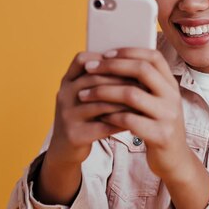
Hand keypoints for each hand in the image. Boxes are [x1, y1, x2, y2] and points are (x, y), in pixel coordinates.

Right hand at [47, 51, 134, 166]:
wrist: (65, 148)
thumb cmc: (84, 117)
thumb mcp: (85, 95)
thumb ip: (102, 80)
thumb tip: (135, 65)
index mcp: (67, 81)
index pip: (82, 59)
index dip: (105, 59)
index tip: (129, 63)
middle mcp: (64, 95)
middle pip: (95, 80)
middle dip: (123, 81)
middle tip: (145, 83)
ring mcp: (67, 115)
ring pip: (100, 104)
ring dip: (125, 103)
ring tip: (143, 102)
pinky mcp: (74, 134)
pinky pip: (103, 126)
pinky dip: (121, 122)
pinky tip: (136, 121)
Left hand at [79, 48, 192, 181]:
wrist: (175, 159)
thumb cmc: (158, 126)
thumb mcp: (157, 102)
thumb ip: (144, 85)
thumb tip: (114, 62)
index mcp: (171, 85)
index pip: (153, 57)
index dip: (129, 52)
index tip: (106, 54)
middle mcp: (173, 97)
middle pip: (142, 70)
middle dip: (112, 67)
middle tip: (90, 69)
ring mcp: (168, 116)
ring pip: (132, 95)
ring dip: (104, 92)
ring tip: (85, 94)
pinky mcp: (161, 135)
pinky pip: (130, 120)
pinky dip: (111, 116)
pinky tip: (100, 116)